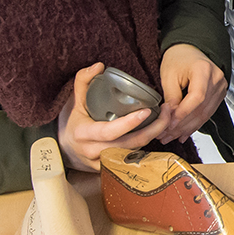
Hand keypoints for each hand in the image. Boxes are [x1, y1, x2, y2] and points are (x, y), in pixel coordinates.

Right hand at [56, 62, 170, 171]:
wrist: (67, 149)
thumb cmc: (75, 122)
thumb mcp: (75, 101)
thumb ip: (83, 81)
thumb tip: (98, 66)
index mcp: (84, 134)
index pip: (109, 131)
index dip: (128, 124)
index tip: (146, 111)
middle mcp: (93, 151)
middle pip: (128, 144)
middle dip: (152, 130)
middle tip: (166, 112)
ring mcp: (103, 163)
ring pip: (134, 152)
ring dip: (153, 137)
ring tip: (166, 119)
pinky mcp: (111, 169)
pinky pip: (133, 160)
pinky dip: (147, 147)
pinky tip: (158, 133)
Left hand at [154, 43, 227, 143]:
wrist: (188, 51)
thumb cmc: (178, 58)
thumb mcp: (168, 75)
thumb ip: (171, 96)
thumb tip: (170, 117)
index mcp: (204, 70)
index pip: (197, 97)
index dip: (183, 113)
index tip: (170, 123)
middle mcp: (216, 79)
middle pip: (201, 108)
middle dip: (182, 125)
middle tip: (166, 135)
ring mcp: (220, 87)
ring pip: (205, 114)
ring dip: (188, 128)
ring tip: (172, 136)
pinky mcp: (219, 95)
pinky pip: (207, 113)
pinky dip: (195, 124)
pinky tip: (184, 133)